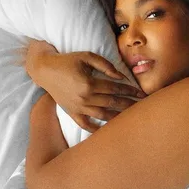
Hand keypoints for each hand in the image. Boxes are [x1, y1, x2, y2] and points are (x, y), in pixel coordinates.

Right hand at [23, 39, 146, 132]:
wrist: (45, 70)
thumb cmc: (68, 61)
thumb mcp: (87, 56)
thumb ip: (105, 65)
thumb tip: (121, 77)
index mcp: (89, 83)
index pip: (116, 89)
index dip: (130, 91)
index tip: (142, 93)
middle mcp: (85, 98)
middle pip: (113, 103)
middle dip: (129, 105)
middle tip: (143, 107)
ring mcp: (78, 107)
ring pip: (103, 115)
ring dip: (119, 117)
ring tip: (132, 118)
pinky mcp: (72, 113)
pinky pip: (86, 125)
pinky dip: (97, 129)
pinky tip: (109, 131)